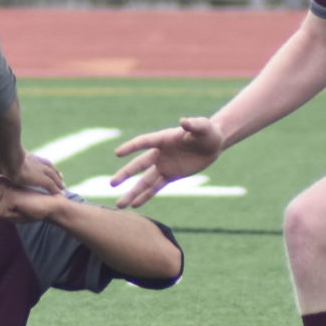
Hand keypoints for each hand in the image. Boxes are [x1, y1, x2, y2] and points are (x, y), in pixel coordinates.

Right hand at [0, 146, 65, 194]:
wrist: (5, 153)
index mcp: (22, 159)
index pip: (34, 163)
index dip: (40, 168)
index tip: (44, 171)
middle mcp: (32, 163)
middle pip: (47, 168)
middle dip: (54, 174)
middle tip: (60, 179)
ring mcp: (36, 169)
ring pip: (52, 175)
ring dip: (58, 181)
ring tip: (63, 187)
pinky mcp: (38, 177)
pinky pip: (51, 184)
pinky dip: (56, 188)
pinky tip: (60, 193)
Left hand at [0, 175, 65, 221]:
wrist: (48, 207)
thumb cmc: (30, 209)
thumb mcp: (8, 214)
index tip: (11, 208)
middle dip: (0, 216)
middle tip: (16, 209)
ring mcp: (3, 186)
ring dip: (6, 217)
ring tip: (19, 208)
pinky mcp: (8, 193)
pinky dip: (10, 217)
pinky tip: (21, 208)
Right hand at [109, 115, 225, 208]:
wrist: (213, 144)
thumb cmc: (207, 131)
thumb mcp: (203, 126)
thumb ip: (193, 124)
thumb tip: (184, 121)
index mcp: (163, 139)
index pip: (143, 143)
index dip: (131, 147)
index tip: (117, 153)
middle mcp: (159, 153)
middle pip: (139, 165)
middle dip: (125, 175)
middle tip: (112, 183)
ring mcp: (163, 165)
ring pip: (144, 181)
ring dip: (132, 192)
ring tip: (120, 204)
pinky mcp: (170, 176)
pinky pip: (156, 187)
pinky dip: (146, 196)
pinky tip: (135, 204)